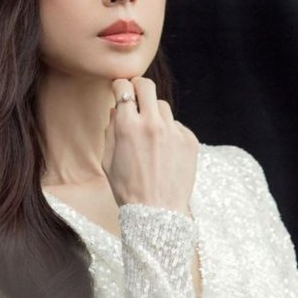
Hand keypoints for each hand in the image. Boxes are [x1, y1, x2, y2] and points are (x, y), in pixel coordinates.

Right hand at [102, 77, 198, 216]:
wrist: (157, 212)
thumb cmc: (128, 189)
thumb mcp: (108, 160)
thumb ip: (110, 130)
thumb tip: (115, 110)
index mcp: (127, 126)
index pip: (123, 88)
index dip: (119, 87)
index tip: (120, 90)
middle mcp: (152, 123)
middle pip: (147, 85)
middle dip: (138, 87)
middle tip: (136, 97)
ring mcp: (173, 131)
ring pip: (163, 106)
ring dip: (154, 113)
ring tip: (150, 134)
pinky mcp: (189, 140)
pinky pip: (176, 126)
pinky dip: (169, 132)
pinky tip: (164, 152)